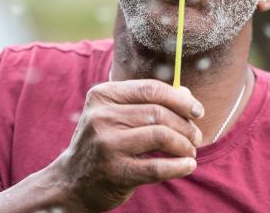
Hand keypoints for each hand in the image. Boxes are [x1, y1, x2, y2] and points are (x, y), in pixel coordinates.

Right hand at [50, 79, 204, 211]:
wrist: (72, 182)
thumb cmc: (105, 142)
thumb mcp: (117, 115)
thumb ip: (149, 103)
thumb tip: (187, 96)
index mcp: (102, 95)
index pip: (150, 89)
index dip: (179, 99)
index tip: (197, 111)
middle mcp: (101, 117)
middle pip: (158, 113)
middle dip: (185, 125)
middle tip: (196, 137)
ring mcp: (107, 144)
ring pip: (161, 136)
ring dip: (184, 144)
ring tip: (191, 151)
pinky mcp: (115, 171)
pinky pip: (157, 166)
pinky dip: (178, 166)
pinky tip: (188, 165)